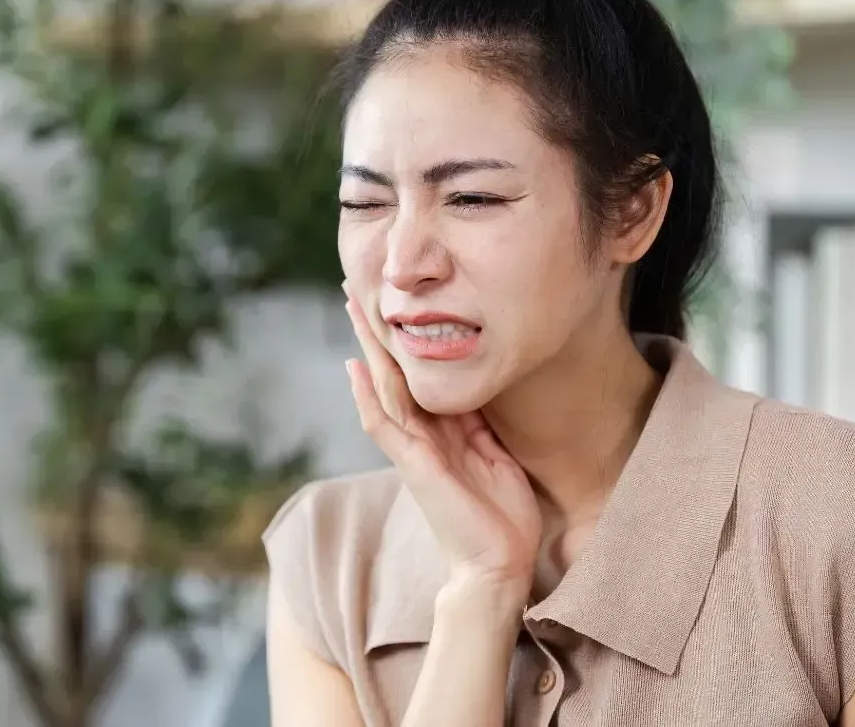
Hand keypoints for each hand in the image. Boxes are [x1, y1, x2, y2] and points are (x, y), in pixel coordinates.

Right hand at [342, 285, 540, 594]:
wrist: (498, 565)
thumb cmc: (502, 519)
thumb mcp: (495, 456)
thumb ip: (479, 426)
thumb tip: (477, 390)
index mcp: (441, 431)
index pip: (415, 375)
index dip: (402, 338)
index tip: (392, 303)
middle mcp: (420, 436)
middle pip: (390, 371)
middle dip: (374, 330)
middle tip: (353, 288)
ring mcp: (413, 451)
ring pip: (383, 387)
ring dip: (367, 346)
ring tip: (352, 307)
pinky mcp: (415, 466)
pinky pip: (385, 424)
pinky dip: (369, 395)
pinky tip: (356, 367)